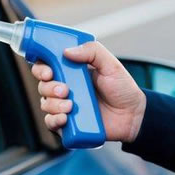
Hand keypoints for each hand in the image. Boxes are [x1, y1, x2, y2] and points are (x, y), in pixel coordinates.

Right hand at [31, 41, 146, 142]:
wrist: (133, 114)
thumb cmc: (122, 88)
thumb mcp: (111, 64)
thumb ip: (92, 51)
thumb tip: (67, 51)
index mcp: (71, 71)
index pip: (46, 66)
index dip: (41, 68)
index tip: (48, 72)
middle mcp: (65, 88)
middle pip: (43, 85)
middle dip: (49, 87)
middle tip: (65, 90)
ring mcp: (66, 106)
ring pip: (45, 104)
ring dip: (53, 104)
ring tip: (70, 105)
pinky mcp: (68, 124)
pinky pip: (51, 123)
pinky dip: (54, 120)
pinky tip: (64, 118)